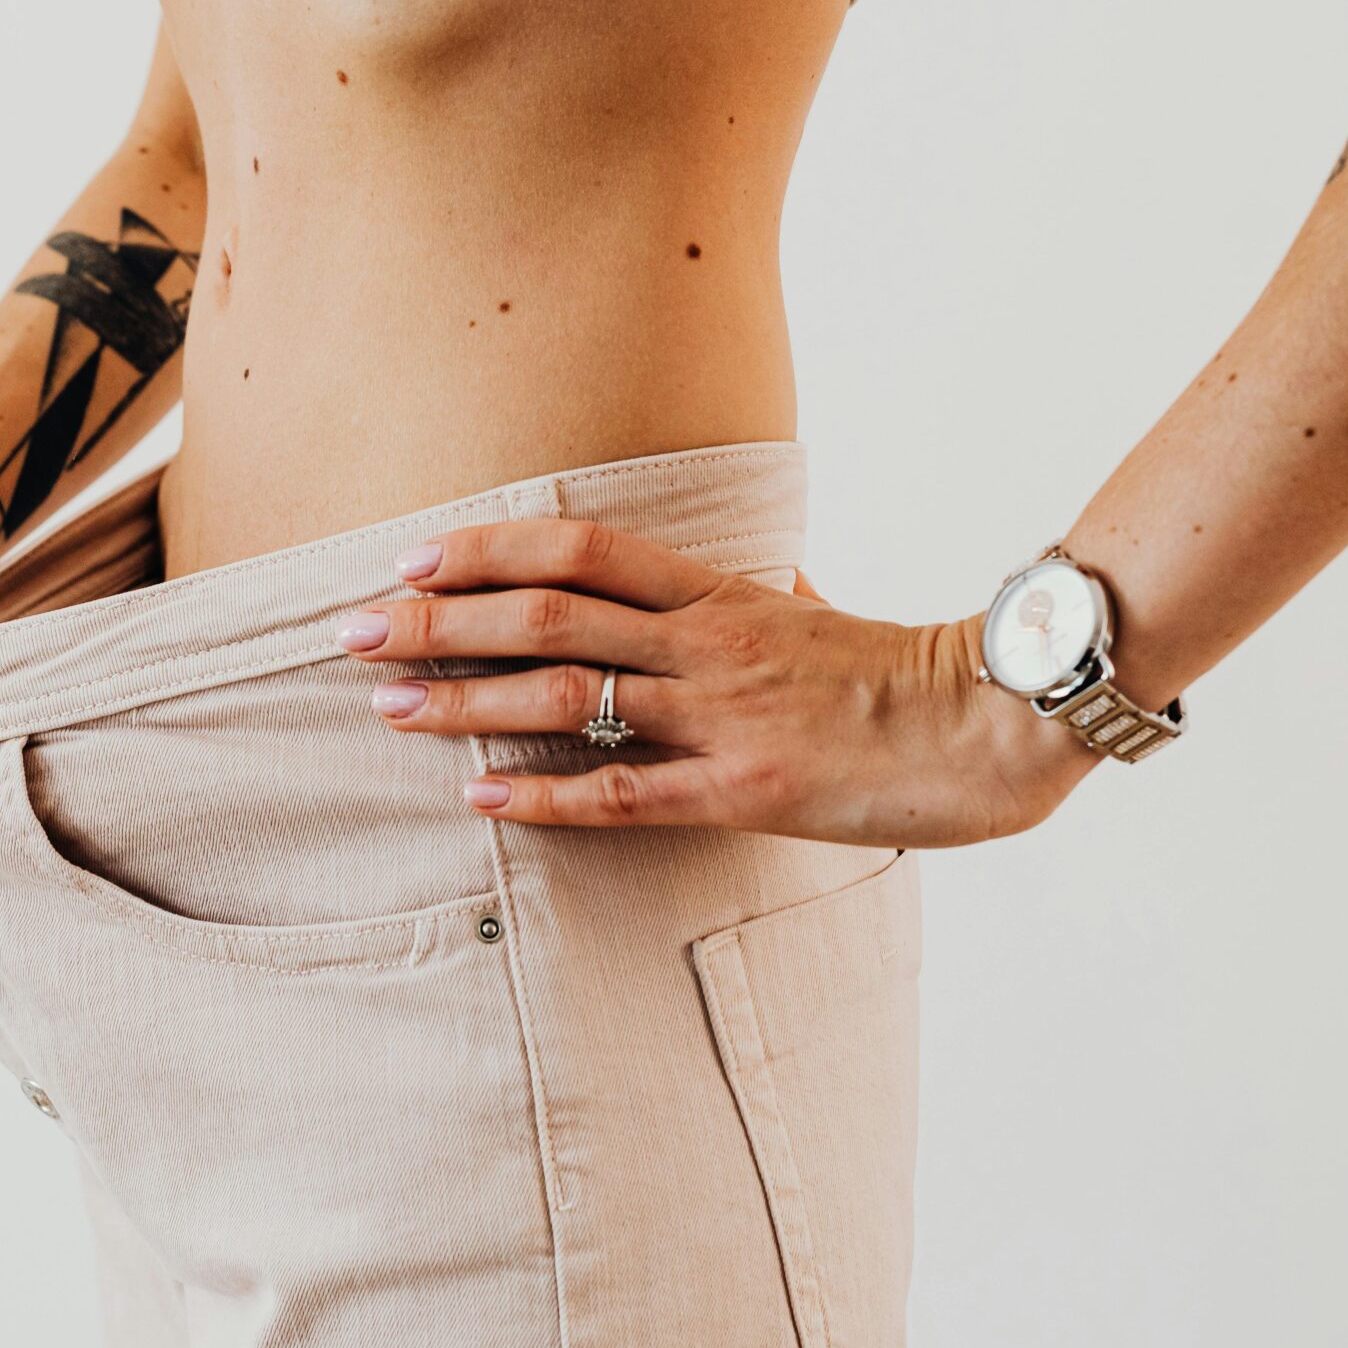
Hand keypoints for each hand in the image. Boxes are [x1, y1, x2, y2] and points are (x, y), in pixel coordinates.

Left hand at [342, 519, 1098, 846]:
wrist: (999, 725)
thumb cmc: (906, 670)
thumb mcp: (823, 611)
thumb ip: (774, 590)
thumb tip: (766, 570)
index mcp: (718, 590)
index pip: (578, 546)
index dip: (485, 548)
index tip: (409, 561)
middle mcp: (706, 640)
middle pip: (544, 614)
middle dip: (436, 623)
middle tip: (348, 632)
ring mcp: (722, 714)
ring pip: (566, 698)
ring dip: (464, 703)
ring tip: (385, 708)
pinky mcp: (745, 790)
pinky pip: (625, 795)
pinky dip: (544, 798)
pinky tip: (478, 801)